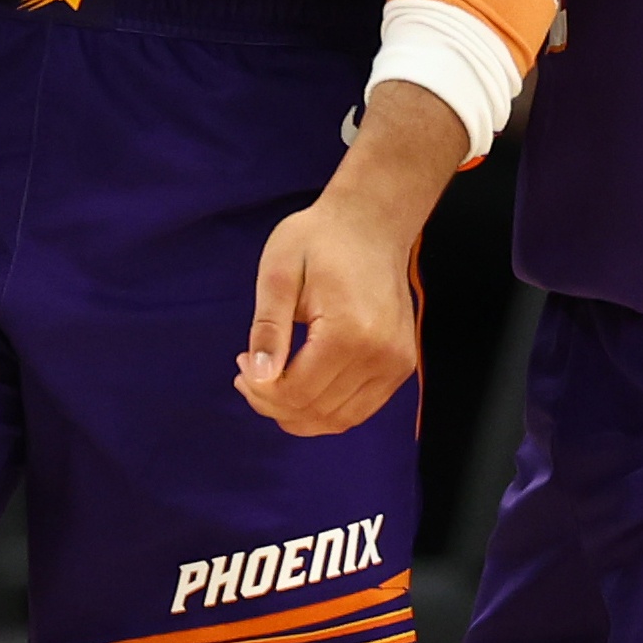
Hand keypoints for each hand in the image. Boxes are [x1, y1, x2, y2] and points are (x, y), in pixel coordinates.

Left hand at [236, 83, 467, 435]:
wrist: (372, 223)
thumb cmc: (319, 240)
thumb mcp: (279, 273)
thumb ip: (268, 328)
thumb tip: (259, 378)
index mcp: (349, 332)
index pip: (298, 392)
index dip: (261, 391)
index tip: (240, 363)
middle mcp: (380, 357)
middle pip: (317, 411)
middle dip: (273, 404)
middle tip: (248, 376)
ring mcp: (397, 365)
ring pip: (340, 419)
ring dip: (298, 413)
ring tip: (270, 384)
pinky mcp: (401, 366)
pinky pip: (360, 409)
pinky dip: (325, 410)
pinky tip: (301, 386)